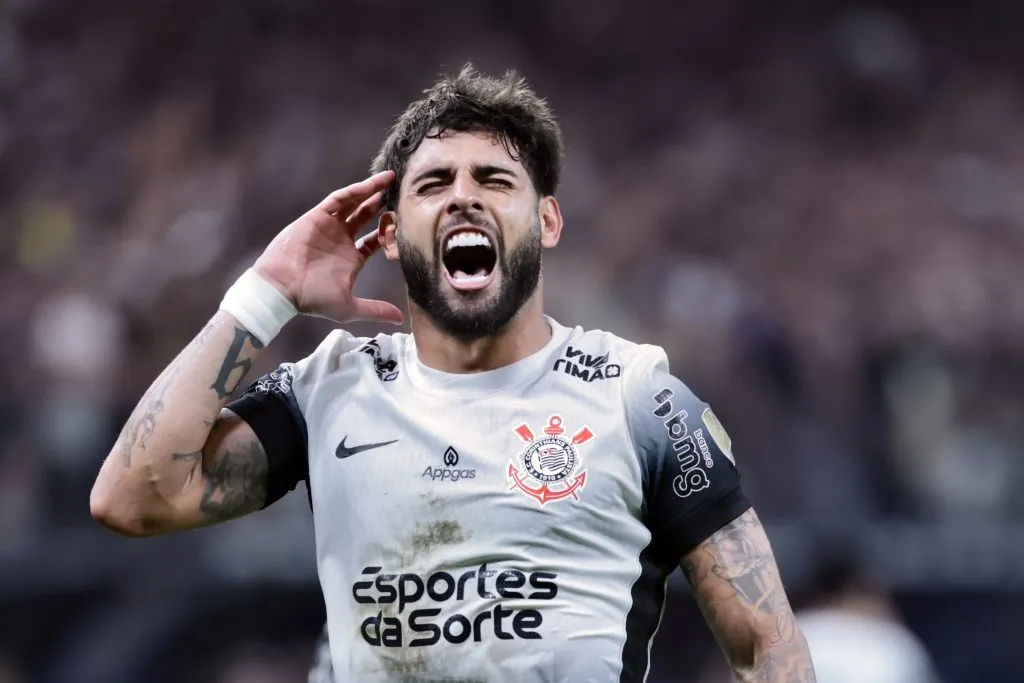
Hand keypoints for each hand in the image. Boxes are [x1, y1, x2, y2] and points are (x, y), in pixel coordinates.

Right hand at [253, 171, 403, 324]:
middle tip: (402, 193)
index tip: (408, 223)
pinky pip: (339, 199)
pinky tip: (372, 184)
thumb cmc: (312, 299)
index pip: (375, 240)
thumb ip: (375, 310)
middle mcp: (342, 240)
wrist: (282, 288)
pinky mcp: (318, 216)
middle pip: (366, 217)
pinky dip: (355, 191)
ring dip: (371, 191)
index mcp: (351, 259)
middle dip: (383, 205)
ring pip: (354, 203)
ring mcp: (330, 227)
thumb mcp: (349, 307)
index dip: (390, 232)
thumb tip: (399, 320)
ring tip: (391, 179)